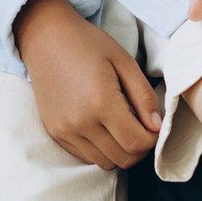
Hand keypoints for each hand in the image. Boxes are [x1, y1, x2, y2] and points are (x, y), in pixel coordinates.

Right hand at [13, 0, 161, 170]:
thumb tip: (157, 126)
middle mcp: (80, 122)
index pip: (137, 143)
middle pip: (123, 159)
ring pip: (105, 163)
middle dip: (140, 148)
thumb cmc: (87, 44)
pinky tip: (102, 127)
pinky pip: (86, 156)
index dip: (153, 139)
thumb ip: (144, 96)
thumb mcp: (124, 61)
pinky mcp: (55, 132)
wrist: (44, 37)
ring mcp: (64, 130)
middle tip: (142, 127)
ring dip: (120, 151)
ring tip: (122, 127)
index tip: (155, 125)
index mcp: (101, 102)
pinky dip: (101, 149)